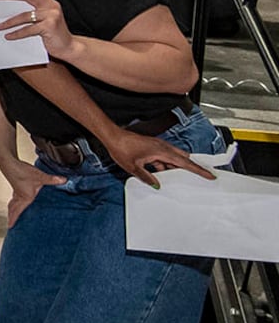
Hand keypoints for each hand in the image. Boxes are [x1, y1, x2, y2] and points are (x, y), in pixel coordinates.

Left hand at [0, 0, 74, 58]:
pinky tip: (9, 35)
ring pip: (25, 15)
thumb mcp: (46, 17)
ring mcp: (51, 16)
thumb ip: (36, 9)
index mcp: (50, 2)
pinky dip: (16, 33)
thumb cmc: (54, 33)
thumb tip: (13, 5)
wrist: (69, 47)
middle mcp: (51, 6)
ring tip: (0, 26)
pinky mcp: (49, 27)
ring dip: (9, 22)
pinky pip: (28, 29)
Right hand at [0, 158, 63, 227]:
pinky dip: (14, 201)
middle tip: (10, 224)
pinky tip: (17, 199)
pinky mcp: (15, 186)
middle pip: (13, 209)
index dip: (14, 219)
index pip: (18, 211)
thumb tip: (64, 181)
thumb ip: (52, 179)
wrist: (9, 163)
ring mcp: (16, 191)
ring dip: (12, 210)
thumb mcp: (39, 176)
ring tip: (12, 214)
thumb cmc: (21, 172)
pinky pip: (14, 197)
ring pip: (12, 203)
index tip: (10, 226)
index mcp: (25, 197)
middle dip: (11, 217)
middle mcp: (19, 196)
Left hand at [99, 127, 214, 187]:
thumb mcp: (133, 167)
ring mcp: (158, 146)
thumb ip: (147, 177)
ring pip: (173, 158)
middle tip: (203, 176)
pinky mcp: (152, 147)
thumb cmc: (121, 148)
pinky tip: (161, 173)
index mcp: (162, 151)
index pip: (185, 162)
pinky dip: (166, 165)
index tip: (210, 175)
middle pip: (183, 159)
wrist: (112, 136)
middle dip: (193, 168)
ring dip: (176, 168)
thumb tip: (156, 185)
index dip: (198, 170)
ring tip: (180, 179)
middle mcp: (162, 147)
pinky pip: (164, 157)